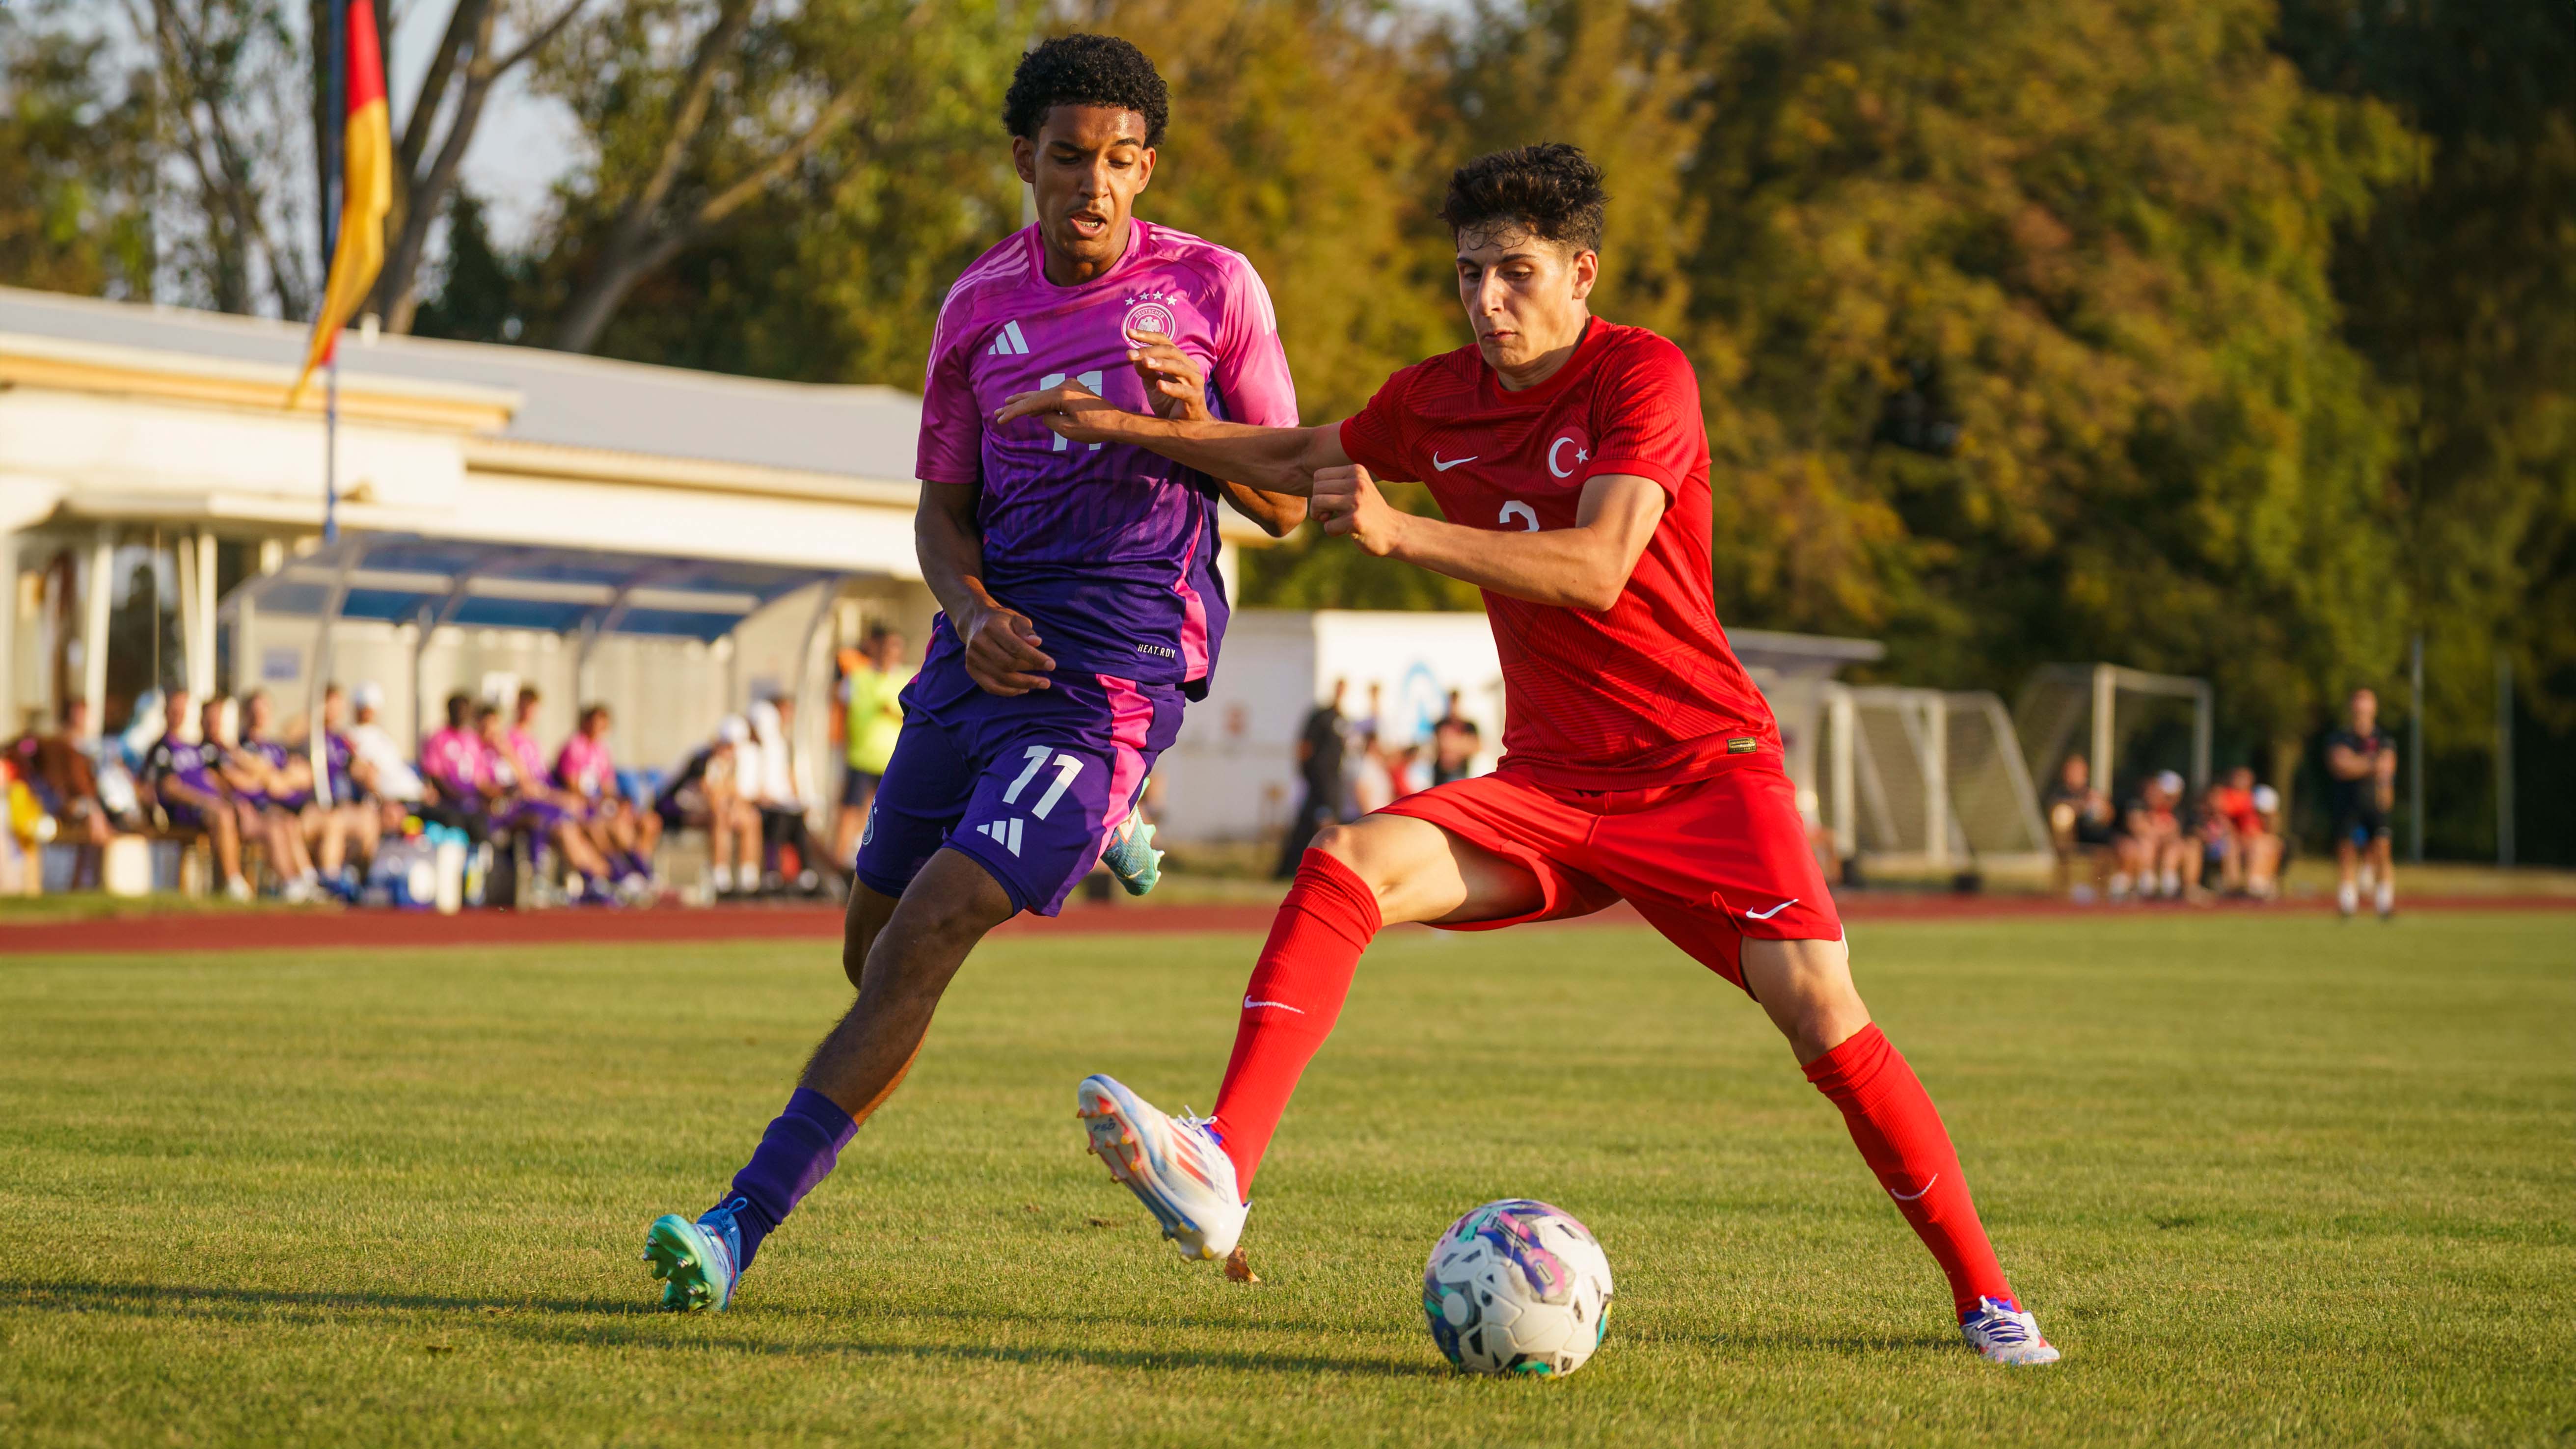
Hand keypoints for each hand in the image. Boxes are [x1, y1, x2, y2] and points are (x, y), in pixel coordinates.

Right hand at [956, 601, 1053, 695]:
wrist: (975, 623)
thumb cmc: (1002, 621)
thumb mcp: (1016, 619)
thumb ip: (1026, 630)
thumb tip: (1037, 643)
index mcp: (992, 627)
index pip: (1015, 646)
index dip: (1034, 658)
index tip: (1052, 665)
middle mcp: (979, 642)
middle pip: (1008, 665)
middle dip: (1030, 675)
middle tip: (1046, 681)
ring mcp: (972, 657)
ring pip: (1001, 678)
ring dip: (1023, 685)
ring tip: (1039, 684)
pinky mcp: (971, 669)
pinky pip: (991, 687)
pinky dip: (1008, 691)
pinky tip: (1023, 689)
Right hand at [995, 382, 1131, 443]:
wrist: (1118, 422)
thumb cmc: (1095, 428)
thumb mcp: (1067, 429)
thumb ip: (1050, 420)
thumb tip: (1044, 415)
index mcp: (1060, 395)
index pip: (1031, 404)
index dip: (1014, 412)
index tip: (1000, 419)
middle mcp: (1064, 386)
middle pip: (1034, 397)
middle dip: (1015, 405)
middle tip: (998, 411)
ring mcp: (1070, 387)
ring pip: (1042, 396)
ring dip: (1026, 403)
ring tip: (1008, 406)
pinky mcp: (1075, 391)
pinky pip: (1052, 397)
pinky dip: (1041, 404)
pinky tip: (1032, 410)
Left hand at [1124, 328, 1208, 421]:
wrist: (1183, 427)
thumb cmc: (1169, 402)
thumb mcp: (1152, 385)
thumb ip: (1145, 371)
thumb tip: (1132, 356)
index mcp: (1179, 360)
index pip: (1164, 341)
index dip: (1147, 336)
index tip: (1128, 332)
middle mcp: (1189, 367)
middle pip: (1170, 351)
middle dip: (1149, 351)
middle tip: (1129, 354)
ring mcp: (1194, 382)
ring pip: (1179, 367)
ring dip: (1161, 363)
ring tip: (1144, 363)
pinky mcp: (1196, 398)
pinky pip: (1184, 391)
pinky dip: (1172, 388)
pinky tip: (1159, 385)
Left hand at [1310, 464, 1405, 556]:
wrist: (1393, 532)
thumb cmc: (1368, 511)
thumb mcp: (1356, 488)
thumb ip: (1335, 483)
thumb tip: (1303, 483)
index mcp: (1356, 471)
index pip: (1319, 475)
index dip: (1318, 491)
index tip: (1330, 501)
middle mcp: (1357, 482)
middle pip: (1316, 489)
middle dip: (1317, 505)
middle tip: (1329, 514)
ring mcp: (1357, 501)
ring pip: (1318, 503)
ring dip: (1321, 517)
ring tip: (1333, 521)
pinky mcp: (1355, 520)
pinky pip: (1327, 526)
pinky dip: (1332, 531)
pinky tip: (1344, 531)